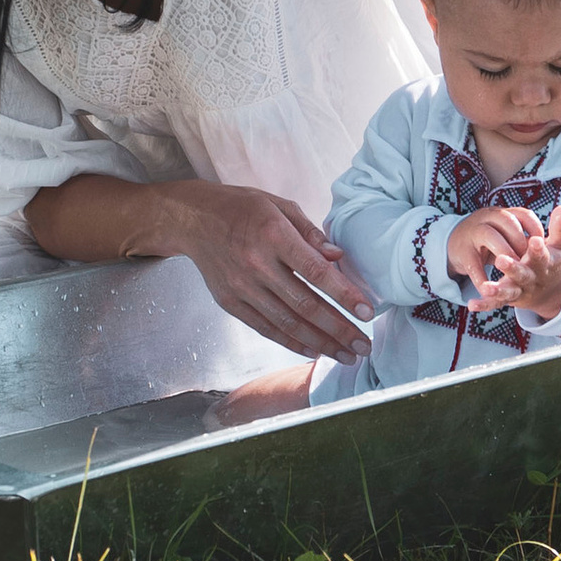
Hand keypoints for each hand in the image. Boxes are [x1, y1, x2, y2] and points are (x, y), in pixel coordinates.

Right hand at [175, 181, 374, 363]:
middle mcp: (257, 265)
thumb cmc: (242, 208)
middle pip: (305, 305)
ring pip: (287, 323)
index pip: (316, 272)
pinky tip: (313, 350)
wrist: (192, 220)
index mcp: (273, 235)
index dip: (344, 294)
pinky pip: (265, 328)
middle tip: (363, 345)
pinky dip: (291, 342)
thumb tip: (338, 258)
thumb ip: (310, 232)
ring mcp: (241, 287)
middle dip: (339, 329)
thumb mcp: (279, 205)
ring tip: (345, 355)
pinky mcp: (230, 302)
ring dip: (320, 343)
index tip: (368, 312)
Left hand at [451, 201, 560, 323]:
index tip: (535, 240)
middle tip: (501, 260)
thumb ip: (559, 228)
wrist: (556, 290)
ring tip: (485, 288)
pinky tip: (472, 304)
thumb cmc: (557, 262)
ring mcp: (520, 289)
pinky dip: (484, 304)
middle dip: (513, 268)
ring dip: (497, 291)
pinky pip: (496, 303)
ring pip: (508, 291)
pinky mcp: (510, 298)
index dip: (539, 249)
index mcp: (545, 265)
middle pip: (523, 274)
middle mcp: (532, 279)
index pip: (542, 256)